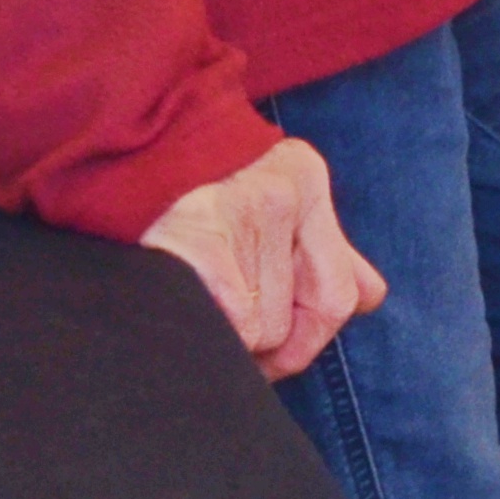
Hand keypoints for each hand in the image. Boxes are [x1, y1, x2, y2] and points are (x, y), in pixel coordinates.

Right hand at [140, 137, 385, 380]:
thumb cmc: (202, 191)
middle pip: (297, 324)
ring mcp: (246, 213)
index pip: (341, 296)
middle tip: (226, 324)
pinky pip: (233, 325)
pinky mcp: (202, 238)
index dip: (309, 336)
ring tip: (200, 300)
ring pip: (261, 332)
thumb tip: (372, 297)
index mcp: (306, 181)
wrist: (127, 152)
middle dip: (264, 346)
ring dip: (229, 338)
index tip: (276, 343)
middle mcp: (284, 193)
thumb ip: (326, 250)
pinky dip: (209, 332)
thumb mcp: (276, 200)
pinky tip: (187, 305)